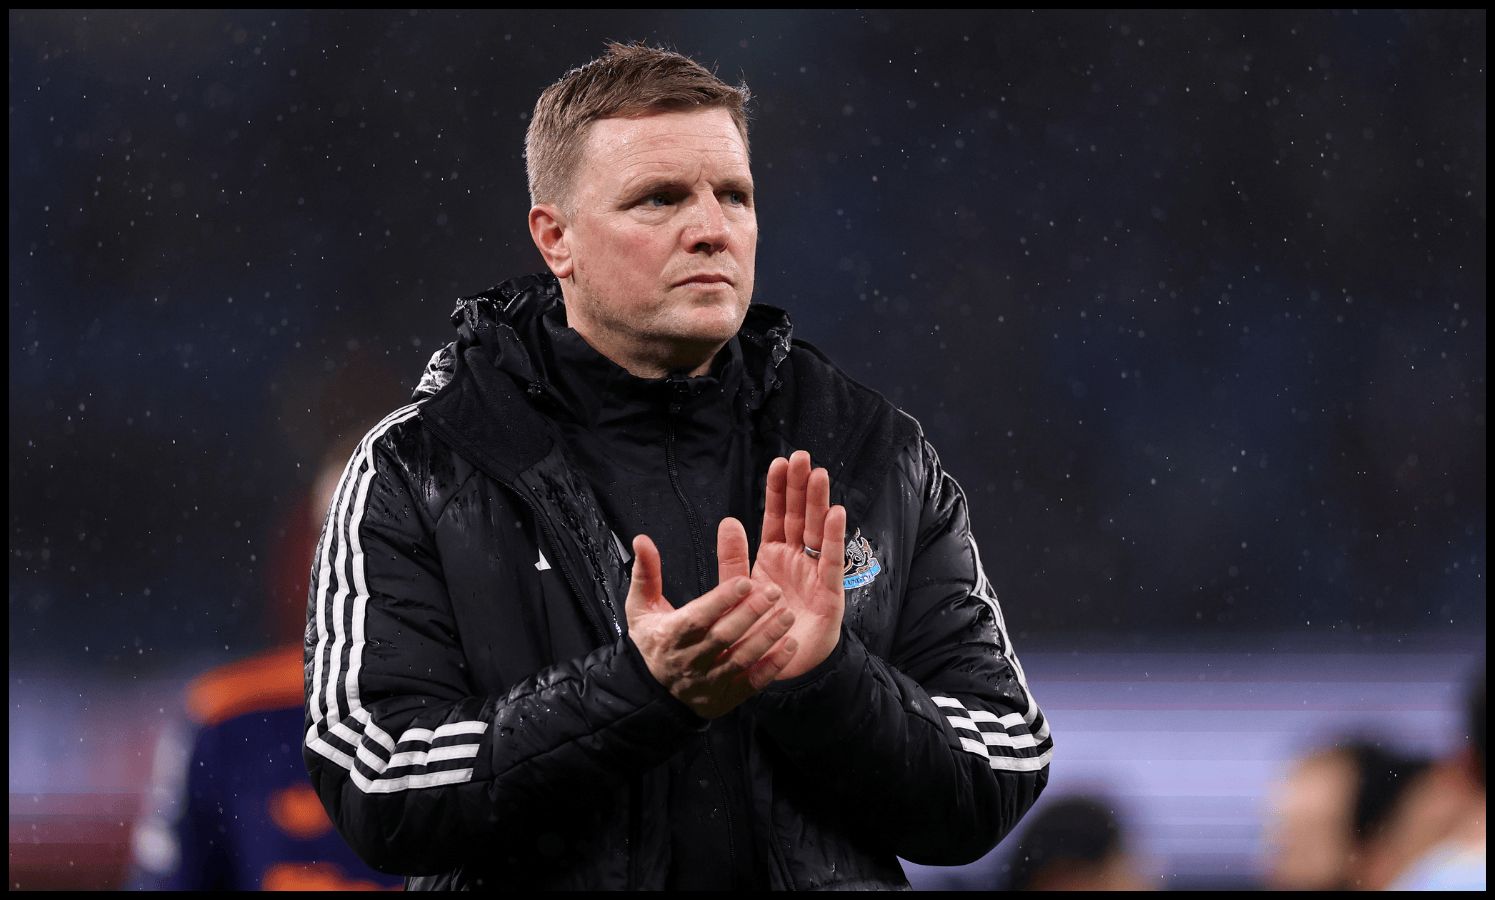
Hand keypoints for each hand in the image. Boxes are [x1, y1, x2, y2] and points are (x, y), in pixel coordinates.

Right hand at [624, 519, 798, 718]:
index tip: (744, 581)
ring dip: (767, 637)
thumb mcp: (641, 608)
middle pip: (723, 636)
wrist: (653, 693)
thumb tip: (641, 539)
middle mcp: (690, 660)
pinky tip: (790, 646)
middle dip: (750, 613)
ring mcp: (709, 681)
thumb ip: (646, 574)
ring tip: (788, 615)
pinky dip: (772, 666)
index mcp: (670, 635)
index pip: (697, 617)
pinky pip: (752, 682)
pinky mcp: (726, 696)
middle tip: (774, 592)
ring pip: (741, 659)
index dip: (721, 600)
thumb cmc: (653, 640)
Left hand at [748, 450, 846, 680]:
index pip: (776, 516)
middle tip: (802, 456)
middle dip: (801, 487)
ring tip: (819, 474)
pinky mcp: (828, 593)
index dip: (778, 491)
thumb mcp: (737, 592)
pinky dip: (833, 537)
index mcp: (773, 556)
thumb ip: (732, 559)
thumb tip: (728, 520)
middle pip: (799, 516)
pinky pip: (830, 561)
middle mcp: (796, 560)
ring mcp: (814, 574)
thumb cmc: (759, 629)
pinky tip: (835, 513)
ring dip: (819, 503)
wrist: (779, 669)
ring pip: (817, 532)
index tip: (779, 462)